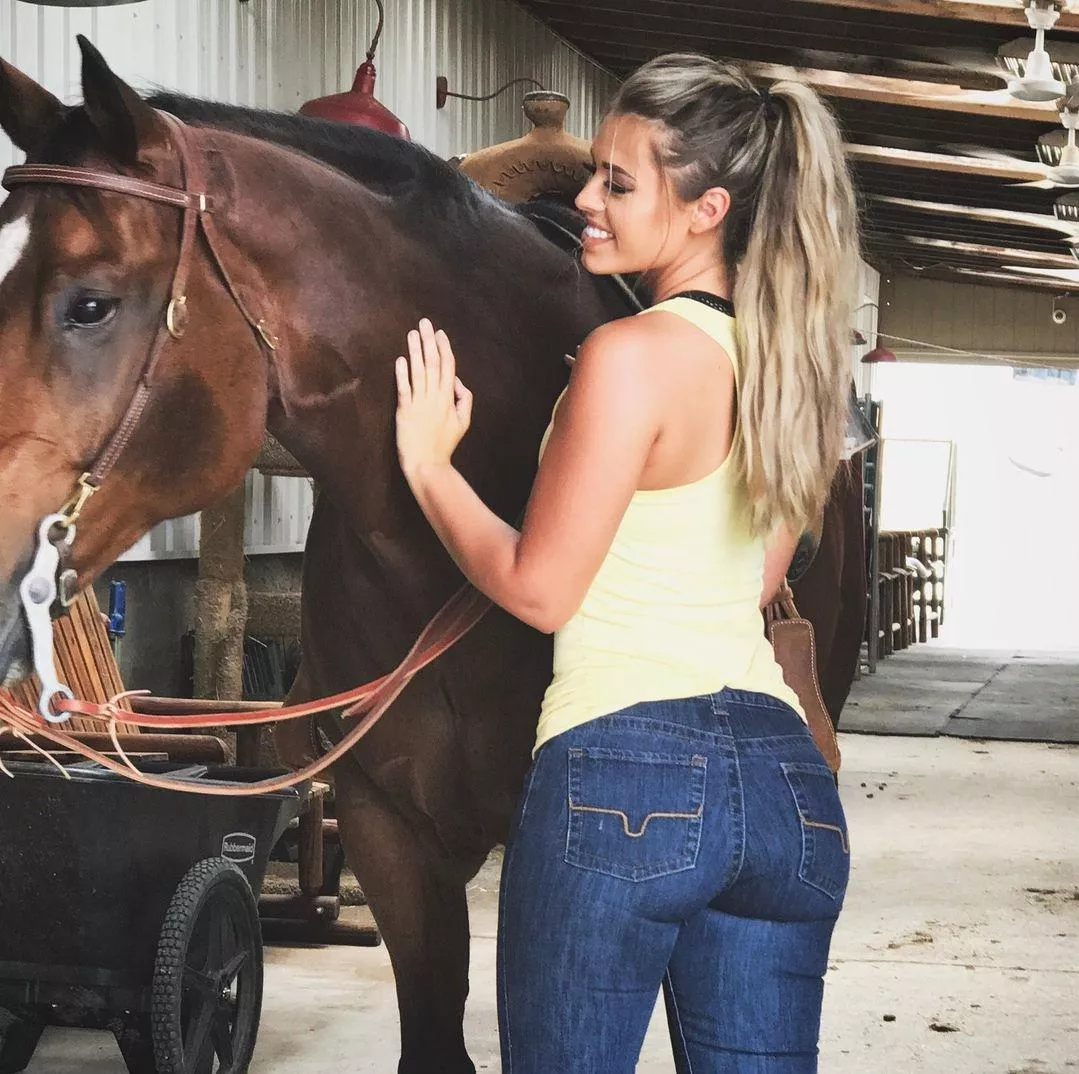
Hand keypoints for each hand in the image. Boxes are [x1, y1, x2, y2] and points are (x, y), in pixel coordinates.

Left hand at [395, 318, 472, 479]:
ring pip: (418, 371)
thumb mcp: (464, 422)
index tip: (440, 334)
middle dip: (429, 341)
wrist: (427, 463)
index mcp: (448, 398)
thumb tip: (459, 381)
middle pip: (433, 363)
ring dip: (415, 351)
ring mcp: (418, 402)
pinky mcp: (404, 410)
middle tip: (425, 323)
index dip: (444, 348)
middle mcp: (434, 396)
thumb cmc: (445, 444)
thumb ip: (465, 400)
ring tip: (412, 333)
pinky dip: (402, 373)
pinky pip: (404, 388)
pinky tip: (401, 359)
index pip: (448, 366)